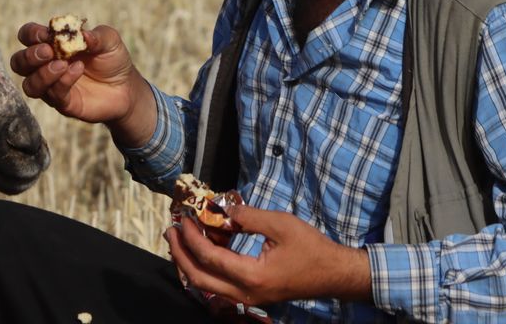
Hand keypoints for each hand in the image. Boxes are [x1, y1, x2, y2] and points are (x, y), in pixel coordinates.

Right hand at [8, 21, 146, 126]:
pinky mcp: (63, 103)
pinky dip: (63, 81)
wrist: (126, 88)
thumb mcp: (109, 41)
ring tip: (62, 65)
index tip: (48, 34)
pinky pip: (54, 95)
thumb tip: (82, 34)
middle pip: (18, 62)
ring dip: (42, 74)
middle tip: (48, 51)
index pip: (27, 37)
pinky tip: (78, 70)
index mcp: (51, 45)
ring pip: (29, 85)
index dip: (31, 34)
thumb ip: (96, 35)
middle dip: (29, 56)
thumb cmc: (112, 59)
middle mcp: (45, 66)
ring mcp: (52, 86)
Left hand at [164, 205, 372, 306]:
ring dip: (189, 263)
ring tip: (180, 241)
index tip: (183, 219)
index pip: (209, 258)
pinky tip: (202, 250)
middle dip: (180, 254)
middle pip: (199, 279)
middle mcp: (246, 292)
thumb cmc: (311, 248)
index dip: (192, 238)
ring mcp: (249, 297)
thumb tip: (221, 209)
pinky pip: (219, 286)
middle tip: (171, 232)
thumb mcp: (281, 224)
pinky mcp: (253, 294)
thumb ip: (248, 217)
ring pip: (207, 286)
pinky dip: (205, 269)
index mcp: (252, 276)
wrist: (335, 274)